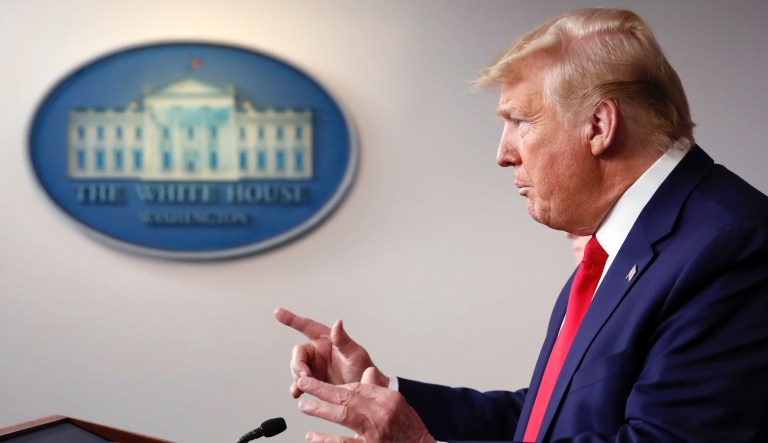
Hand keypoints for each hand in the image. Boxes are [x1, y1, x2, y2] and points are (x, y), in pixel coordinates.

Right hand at [274, 307, 388, 397]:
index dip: (292, 319)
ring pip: (296, 369)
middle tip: (306, 376)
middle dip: (298, 365)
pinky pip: (299, 383)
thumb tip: (338, 323)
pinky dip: (296, 387)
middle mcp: (318, 352)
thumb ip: (343, 340)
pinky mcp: (313, 381)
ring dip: (299, 377)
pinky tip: (297, 392)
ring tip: (308, 386)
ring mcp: (315, 367)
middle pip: (298, 354)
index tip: (278, 312)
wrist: (366, 393)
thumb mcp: (356, 354)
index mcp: (327, 339)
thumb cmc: (364, 369)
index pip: (307, 326)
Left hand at [297, 368, 435, 442]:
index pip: (358, 387)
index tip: (320, 384)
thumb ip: (378, 389)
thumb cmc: (408, 428)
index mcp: (388, 399)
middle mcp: (382, 414)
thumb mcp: (398, 405)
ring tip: (304, 406)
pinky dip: (326, 440)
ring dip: (321, 410)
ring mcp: (375, 433)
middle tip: (303, 383)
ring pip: (344, 416)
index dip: (336, 385)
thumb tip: (367, 372)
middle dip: (322, 389)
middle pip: (348, 397)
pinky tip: (312, 437)